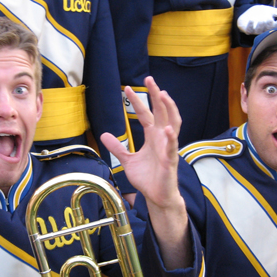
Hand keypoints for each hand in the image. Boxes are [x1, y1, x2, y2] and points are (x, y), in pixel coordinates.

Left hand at [100, 77, 190, 268]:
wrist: (157, 197)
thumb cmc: (147, 178)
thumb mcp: (127, 161)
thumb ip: (118, 148)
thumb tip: (104, 135)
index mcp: (153, 136)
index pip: (146, 114)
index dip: (137, 101)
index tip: (127, 87)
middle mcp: (162, 138)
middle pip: (161, 112)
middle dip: (156, 95)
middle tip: (149, 79)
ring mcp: (168, 148)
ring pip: (173, 123)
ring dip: (169, 109)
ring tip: (163, 95)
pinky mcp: (171, 161)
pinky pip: (172, 148)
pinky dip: (170, 138)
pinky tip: (167, 129)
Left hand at [237, 5, 276, 34]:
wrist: (248, 12)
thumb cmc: (261, 13)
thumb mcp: (272, 11)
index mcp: (269, 26)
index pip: (274, 27)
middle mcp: (262, 29)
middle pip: (267, 29)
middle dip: (269, 25)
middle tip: (270, 20)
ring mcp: (254, 29)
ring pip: (258, 31)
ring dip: (260, 26)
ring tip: (262, 21)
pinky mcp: (246, 29)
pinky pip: (248, 30)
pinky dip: (249, 26)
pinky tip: (251, 21)